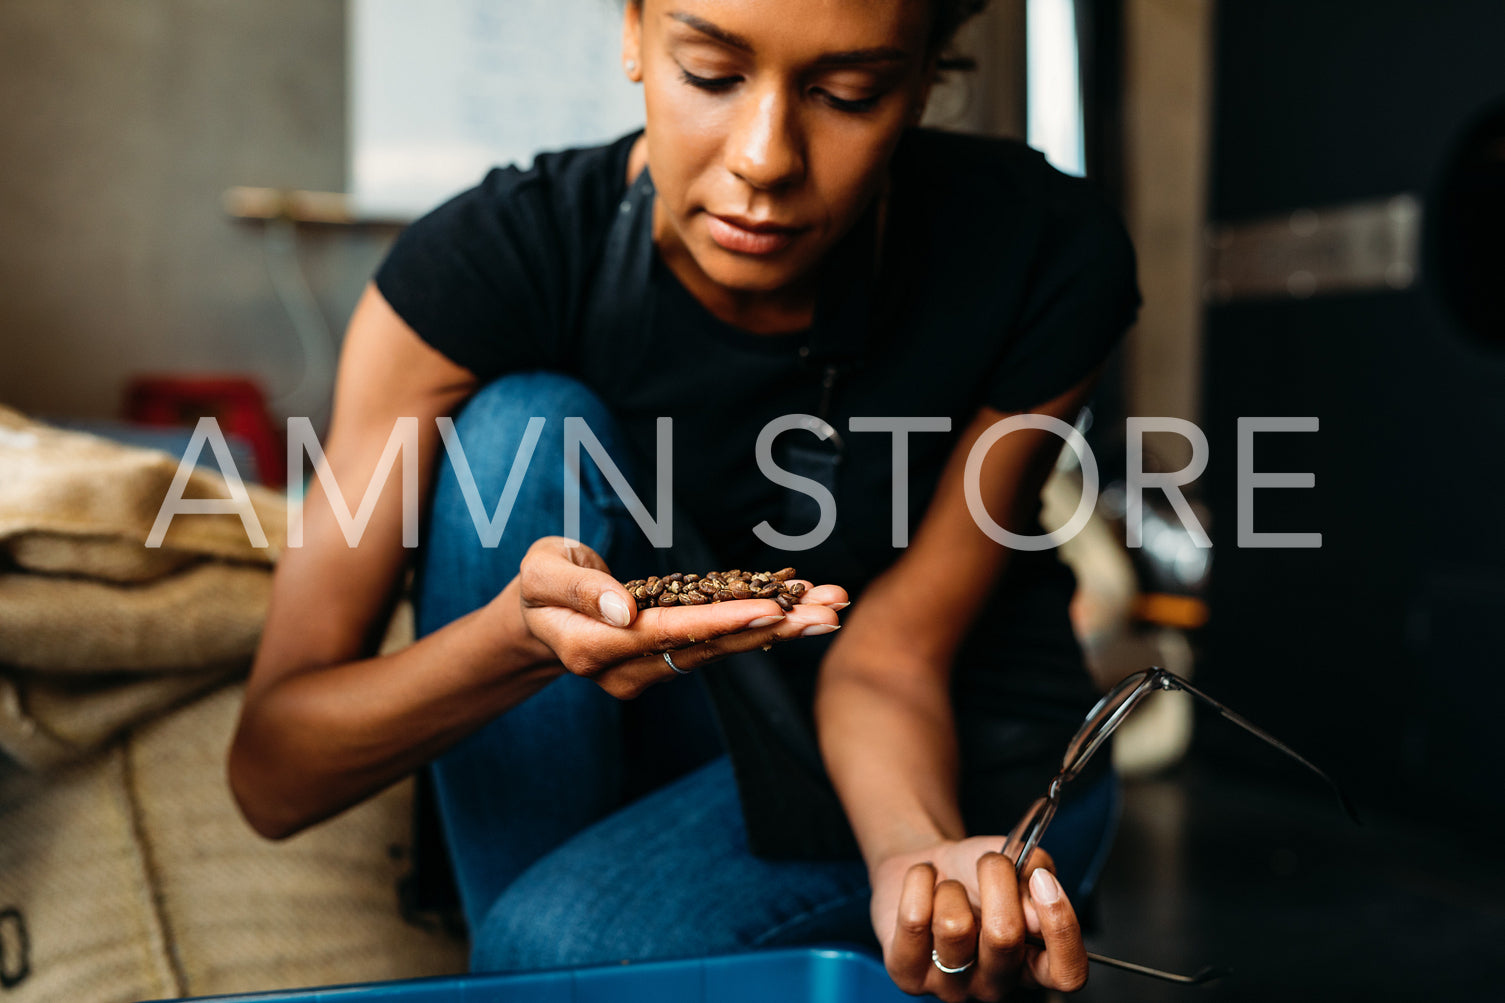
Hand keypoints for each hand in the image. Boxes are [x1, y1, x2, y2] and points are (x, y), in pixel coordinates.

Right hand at [514, 537, 847, 697]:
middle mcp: (631, 671)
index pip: (669, 633)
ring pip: (727, 650)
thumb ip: (578, 589)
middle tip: (830, 609)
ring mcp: (654, 671)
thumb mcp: (542, 572)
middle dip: (776, 627)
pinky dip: (766, 626)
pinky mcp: (673, 660)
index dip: (722, 621)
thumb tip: (624, 608)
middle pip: (713, 648)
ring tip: (833, 606)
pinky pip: (724, 644)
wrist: (540, 619)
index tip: (770, 607)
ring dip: (784, 629)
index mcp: (596, 649)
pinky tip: (805, 610)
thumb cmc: (540, 587)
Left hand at [870, 837, 1087, 1000]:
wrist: (924, 867)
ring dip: (951, 887)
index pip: (1067, 972)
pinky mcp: (907, 976)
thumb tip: (1032, 907)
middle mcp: (996, 983)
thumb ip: (1034, 872)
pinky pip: (914, 920)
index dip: (1061, 928)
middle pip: (1004, 937)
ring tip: (948, 887)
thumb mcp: (1014, 860)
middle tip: (989, 861)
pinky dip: (918, 882)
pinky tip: (922, 883)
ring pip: (954, 927)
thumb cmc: (974, 872)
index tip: (1043, 881)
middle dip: (995, 881)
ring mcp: (951, 986)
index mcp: (1033, 963)